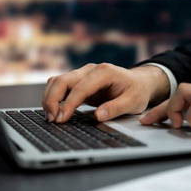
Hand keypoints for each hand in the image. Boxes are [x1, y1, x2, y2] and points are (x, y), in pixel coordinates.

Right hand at [42, 63, 169, 122]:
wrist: (139, 82)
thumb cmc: (137, 91)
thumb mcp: (133, 102)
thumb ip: (116, 108)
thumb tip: (98, 116)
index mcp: (104, 72)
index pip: (80, 88)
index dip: (69, 104)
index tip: (62, 119)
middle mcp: (90, 70)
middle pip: (63, 80)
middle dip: (53, 100)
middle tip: (52, 120)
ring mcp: (83, 74)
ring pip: (57, 81)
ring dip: (50, 98)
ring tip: (51, 117)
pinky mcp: (79, 81)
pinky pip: (60, 85)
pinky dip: (53, 97)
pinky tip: (54, 111)